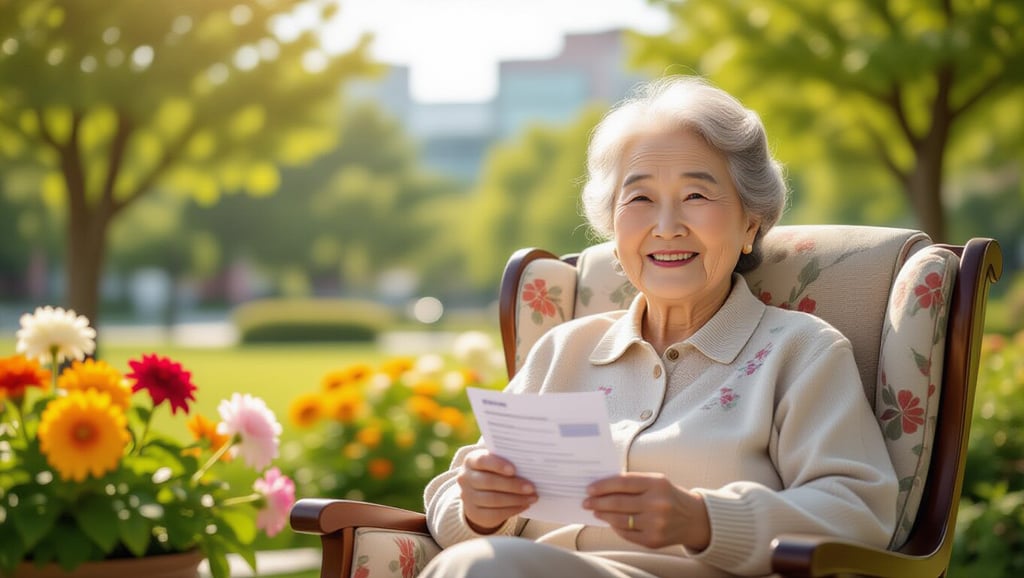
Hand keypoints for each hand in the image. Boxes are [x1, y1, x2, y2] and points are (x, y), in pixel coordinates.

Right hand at [457, 449, 537, 532]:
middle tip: (531, 487)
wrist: (478, 493)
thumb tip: (530, 463)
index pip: (482, 461)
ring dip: (516, 499)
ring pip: (493, 500)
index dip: (498, 465)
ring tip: (532, 497)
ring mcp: (467, 497)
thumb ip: (507, 459)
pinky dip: (512, 510)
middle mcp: (465, 478)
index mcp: (471, 460)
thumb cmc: (494, 471)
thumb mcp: (496, 463)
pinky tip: (524, 505)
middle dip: (512, 485)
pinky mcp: (474, 513)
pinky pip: (495, 514)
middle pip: (489, 482)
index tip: (514, 470)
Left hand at [583, 472, 710, 549]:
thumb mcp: (656, 482)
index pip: (622, 483)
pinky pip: (626, 533)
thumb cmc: (669, 496)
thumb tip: (602, 488)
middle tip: (586, 501)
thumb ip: (633, 483)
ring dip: (603, 515)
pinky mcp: (653, 540)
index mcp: (657, 484)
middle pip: (618, 502)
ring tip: (595, 510)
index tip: (589, 488)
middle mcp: (657, 504)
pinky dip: (616, 527)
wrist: (694, 519)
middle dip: (598, 502)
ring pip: (619, 520)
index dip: (603, 486)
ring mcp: (655, 524)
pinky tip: (610, 521)